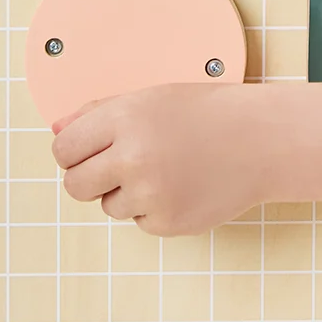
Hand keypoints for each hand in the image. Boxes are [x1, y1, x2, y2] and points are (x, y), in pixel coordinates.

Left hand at [51, 82, 267, 236]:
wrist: (264, 140)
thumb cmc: (209, 113)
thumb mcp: (153, 98)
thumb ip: (100, 112)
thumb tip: (57, 129)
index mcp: (125, 117)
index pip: (63, 149)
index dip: (74, 151)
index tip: (91, 149)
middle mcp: (133, 156)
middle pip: (74, 185)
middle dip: (91, 178)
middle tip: (122, 164)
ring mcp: (150, 193)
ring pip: (107, 206)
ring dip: (127, 192)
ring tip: (167, 170)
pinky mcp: (166, 222)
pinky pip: (139, 220)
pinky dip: (155, 208)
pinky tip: (183, 185)